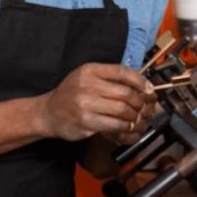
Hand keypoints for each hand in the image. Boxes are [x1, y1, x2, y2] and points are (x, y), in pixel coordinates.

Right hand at [37, 63, 155, 140]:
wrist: (48, 112)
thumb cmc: (72, 93)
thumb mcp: (87, 76)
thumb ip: (110, 77)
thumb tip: (140, 82)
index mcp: (90, 70)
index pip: (122, 72)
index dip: (139, 80)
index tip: (148, 88)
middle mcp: (87, 85)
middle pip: (125, 93)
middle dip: (139, 101)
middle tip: (143, 106)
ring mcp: (85, 104)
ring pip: (122, 110)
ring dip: (134, 115)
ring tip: (136, 117)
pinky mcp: (86, 122)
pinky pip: (114, 124)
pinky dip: (125, 126)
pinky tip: (126, 126)